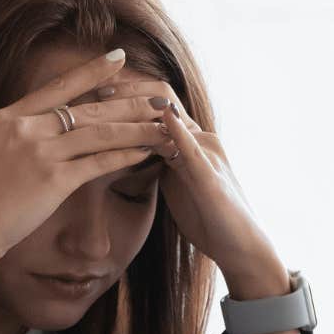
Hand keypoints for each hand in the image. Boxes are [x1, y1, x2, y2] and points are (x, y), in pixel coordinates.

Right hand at [0, 50, 172, 271]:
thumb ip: (10, 139)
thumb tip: (25, 133)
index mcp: (6, 118)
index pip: (58, 87)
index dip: (92, 71)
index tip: (119, 58)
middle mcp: (24, 128)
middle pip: (89, 108)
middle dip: (130, 101)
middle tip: (161, 94)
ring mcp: (39, 152)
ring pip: (100, 132)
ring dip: (137, 127)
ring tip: (165, 123)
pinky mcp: (53, 180)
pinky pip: (98, 163)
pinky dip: (125, 156)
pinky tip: (146, 152)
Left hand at [98, 81, 287, 296]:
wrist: (241, 247)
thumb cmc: (208, 218)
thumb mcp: (176, 183)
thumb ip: (160, 161)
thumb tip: (129, 151)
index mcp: (190, 141)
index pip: (156, 102)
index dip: (125, 93)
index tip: (92, 89)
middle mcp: (201, 139)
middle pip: (162, 99)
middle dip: (126, 90)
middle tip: (92, 86)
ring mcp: (208, 156)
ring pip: (173, 119)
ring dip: (140, 105)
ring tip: (109, 97)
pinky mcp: (211, 179)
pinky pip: (192, 151)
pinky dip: (175, 133)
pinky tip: (161, 121)